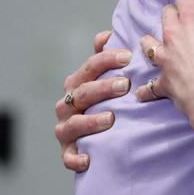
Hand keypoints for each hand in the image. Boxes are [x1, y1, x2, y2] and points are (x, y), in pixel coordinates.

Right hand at [54, 30, 132, 171]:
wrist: (96, 140)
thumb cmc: (104, 102)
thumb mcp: (105, 79)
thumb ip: (104, 57)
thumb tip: (106, 35)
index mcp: (77, 84)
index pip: (90, 67)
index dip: (107, 59)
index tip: (128, 56)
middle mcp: (67, 105)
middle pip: (82, 93)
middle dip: (103, 88)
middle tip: (125, 85)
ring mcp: (66, 129)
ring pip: (73, 124)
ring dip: (90, 121)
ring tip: (111, 118)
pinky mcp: (67, 152)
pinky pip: (68, 157)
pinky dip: (75, 158)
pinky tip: (88, 159)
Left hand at [137, 0, 193, 135]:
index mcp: (192, 18)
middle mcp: (173, 35)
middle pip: (166, 16)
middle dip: (173, 14)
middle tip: (183, 19)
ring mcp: (165, 60)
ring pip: (149, 45)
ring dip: (153, 42)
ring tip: (158, 44)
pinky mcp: (164, 84)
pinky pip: (149, 85)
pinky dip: (146, 87)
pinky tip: (142, 90)